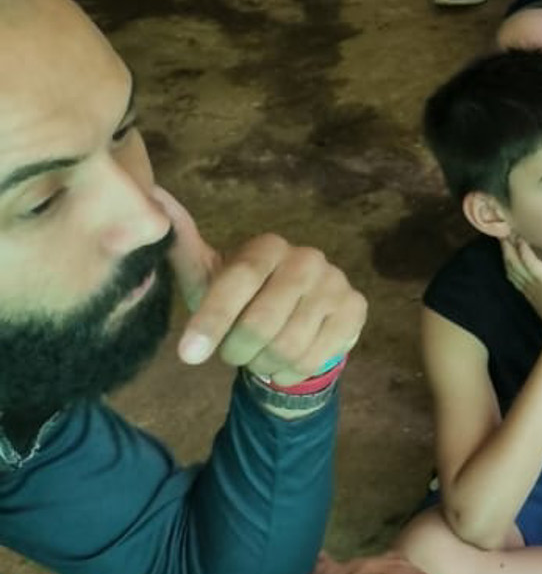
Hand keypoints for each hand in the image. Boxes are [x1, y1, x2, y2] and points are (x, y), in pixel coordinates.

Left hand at [158, 187, 366, 382]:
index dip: (212, 320)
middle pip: (261, 323)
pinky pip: (314, 358)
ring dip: (264, 365)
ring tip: (259, 358)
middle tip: (232, 354)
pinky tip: (284, 365)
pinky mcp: (355, 309)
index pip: (238, 281)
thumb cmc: (245, 297)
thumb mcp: (212, 277)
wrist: (302, 313)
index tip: (189, 356)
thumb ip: (185, 249)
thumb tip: (155, 200)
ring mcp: (335, 283)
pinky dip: (290, 373)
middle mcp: (307, 258)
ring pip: (287, 347)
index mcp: (268, 246)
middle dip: (237, 351)